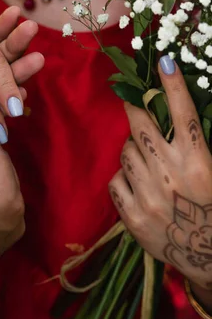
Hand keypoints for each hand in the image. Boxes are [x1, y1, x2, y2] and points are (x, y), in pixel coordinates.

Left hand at [109, 57, 211, 290]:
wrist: (208, 258)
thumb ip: (194, 144)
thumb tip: (177, 113)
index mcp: (199, 162)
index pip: (183, 114)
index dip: (172, 85)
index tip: (163, 60)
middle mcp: (171, 175)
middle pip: (141, 125)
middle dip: (134, 107)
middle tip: (132, 100)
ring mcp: (149, 196)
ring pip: (126, 151)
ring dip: (133, 150)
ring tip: (146, 162)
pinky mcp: (132, 215)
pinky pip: (115, 179)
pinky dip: (124, 178)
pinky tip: (138, 186)